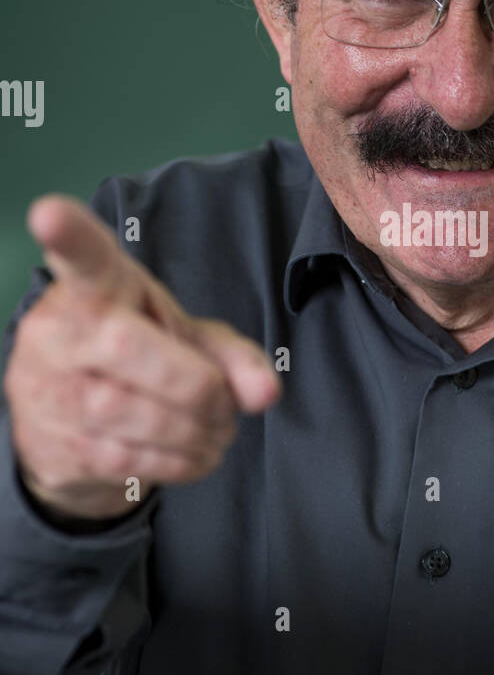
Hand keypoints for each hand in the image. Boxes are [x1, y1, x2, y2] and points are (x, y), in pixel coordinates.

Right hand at [3, 194, 280, 520]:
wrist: (73, 429)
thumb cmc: (139, 360)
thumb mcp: (188, 340)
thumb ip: (234, 356)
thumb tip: (266, 394)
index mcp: (93, 287)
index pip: (80, 257)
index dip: (68, 234)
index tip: (50, 214)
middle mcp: (57, 332)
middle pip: (125, 346)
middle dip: (193, 382)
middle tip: (222, 398)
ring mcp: (46, 391)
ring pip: (128, 412)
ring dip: (194, 430)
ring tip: (218, 429)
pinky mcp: (53, 446)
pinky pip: (126, 458)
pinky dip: (179, 461)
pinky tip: (197, 454)